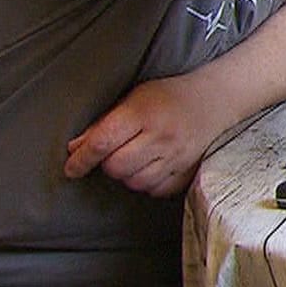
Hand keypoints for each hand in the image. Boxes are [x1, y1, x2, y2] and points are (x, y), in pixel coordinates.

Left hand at [64, 75, 222, 196]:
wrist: (213, 100)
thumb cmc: (168, 96)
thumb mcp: (133, 98)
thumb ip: (104, 123)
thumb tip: (76, 148)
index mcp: (143, 113)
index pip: (102, 143)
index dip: (81, 159)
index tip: (72, 167)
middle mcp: (161, 136)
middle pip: (116, 167)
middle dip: (107, 163)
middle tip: (113, 153)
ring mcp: (176, 156)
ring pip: (134, 182)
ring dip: (127, 174)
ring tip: (134, 158)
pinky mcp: (187, 171)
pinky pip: (155, 189)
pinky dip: (147, 183)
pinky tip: (150, 167)